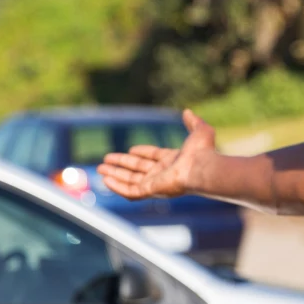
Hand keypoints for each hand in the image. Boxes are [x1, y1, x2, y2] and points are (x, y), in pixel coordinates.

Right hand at [97, 109, 216, 199]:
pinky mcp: (150, 191)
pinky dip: (117, 186)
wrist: (202, 168)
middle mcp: (164, 174)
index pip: (153, 158)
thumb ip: (193, 122)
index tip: (131, 149)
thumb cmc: (203, 152)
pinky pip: (130, 191)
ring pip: (130, 180)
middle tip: (106, 160)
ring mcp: (156, 184)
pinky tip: (106, 180)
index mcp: (173, 161)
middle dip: (122, 164)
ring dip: (115, 175)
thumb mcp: (199, 131)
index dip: (142, 153)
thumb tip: (188, 112)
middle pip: (138, 169)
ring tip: (100, 168)